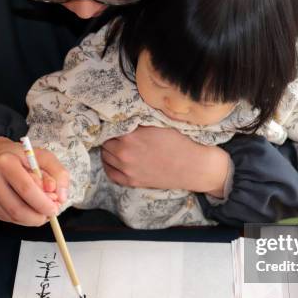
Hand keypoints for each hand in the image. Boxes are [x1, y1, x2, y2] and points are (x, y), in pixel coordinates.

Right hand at [0, 136, 68, 225]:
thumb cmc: (21, 156)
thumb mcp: (44, 156)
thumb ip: (58, 174)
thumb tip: (61, 198)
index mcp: (5, 161)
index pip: (26, 189)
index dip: (42, 204)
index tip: (54, 210)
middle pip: (17, 208)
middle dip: (37, 217)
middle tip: (49, 215)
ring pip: (11, 216)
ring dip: (30, 219)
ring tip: (41, 212)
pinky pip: (5, 217)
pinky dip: (21, 218)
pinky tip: (28, 208)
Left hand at [101, 126, 229, 196]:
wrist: (193, 167)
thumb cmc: (179, 142)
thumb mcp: (158, 124)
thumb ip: (138, 121)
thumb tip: (123, 116)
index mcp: (130, 136)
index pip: (109, 126)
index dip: (113, 123)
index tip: (116, 122)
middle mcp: (124, 153)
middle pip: (105, 141)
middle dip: (110, 136)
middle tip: (118, 133)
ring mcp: (127, 169)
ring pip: (105, 156)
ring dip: (109, 149)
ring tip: (117, 145)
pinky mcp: (131, 181)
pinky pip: (110, 173)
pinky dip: (110, 165)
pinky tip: (114, 160)